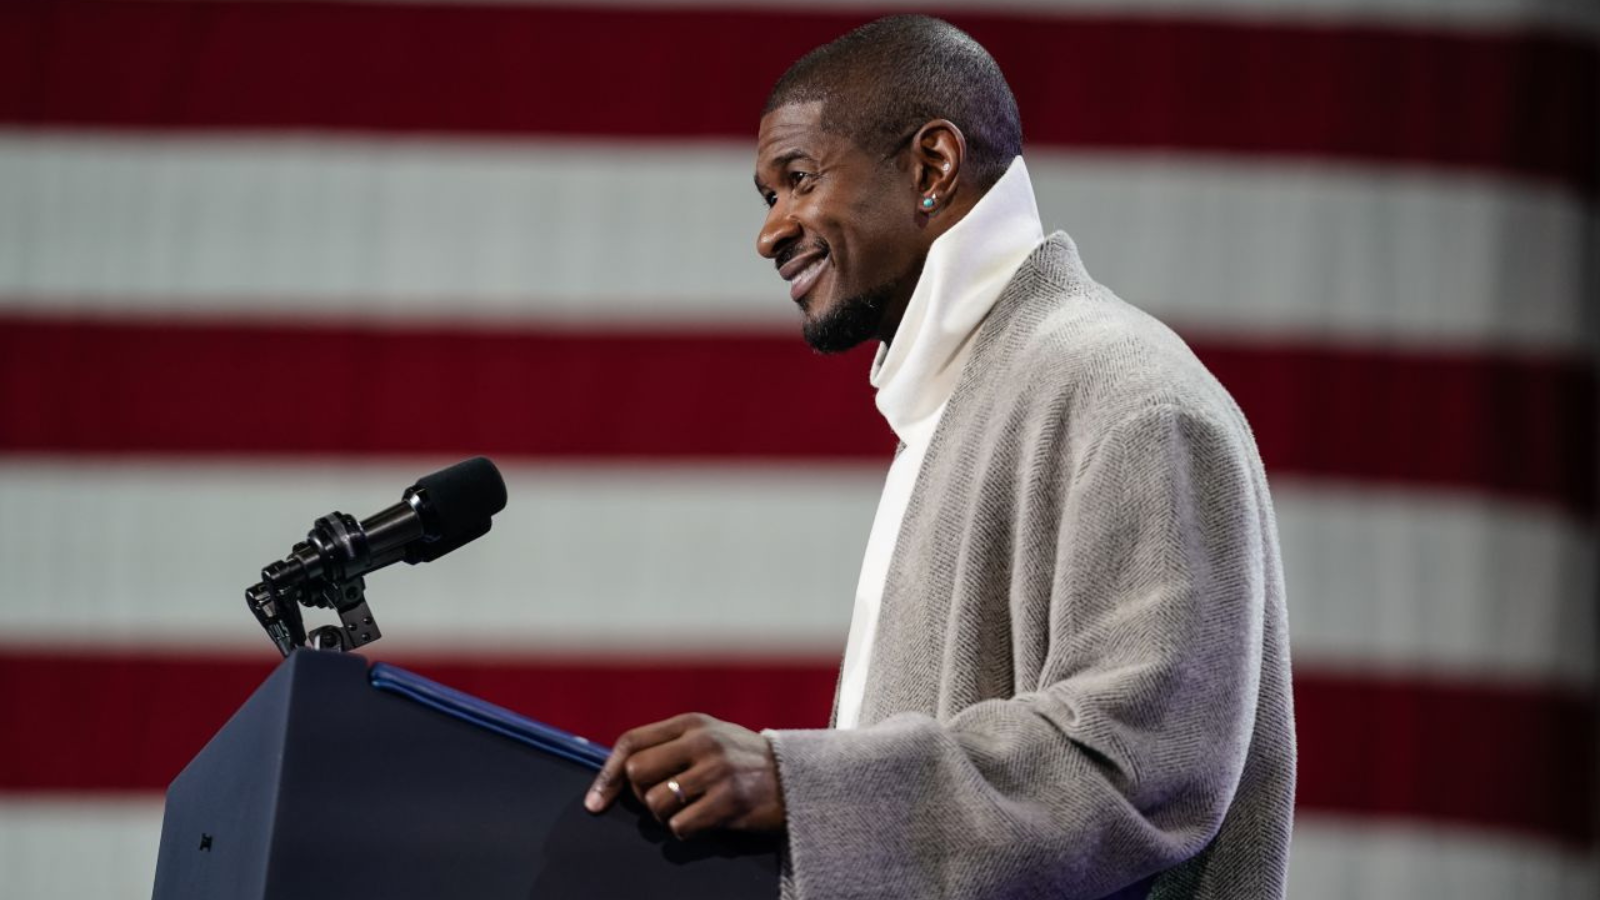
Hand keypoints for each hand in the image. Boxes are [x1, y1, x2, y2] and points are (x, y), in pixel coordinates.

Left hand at [584, 713, 785, 838]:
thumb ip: (670, 745)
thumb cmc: (743, 760)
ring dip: (665, 816)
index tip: (596, 801)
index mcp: (692, 723)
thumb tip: (619, 772)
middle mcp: (702, 742)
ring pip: (655, 804)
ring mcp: (716, 771)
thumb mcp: (710, 736)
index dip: (607, 774)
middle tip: (661, 800)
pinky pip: (680, 827)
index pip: (631, 742)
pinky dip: (685, 831)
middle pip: (636, 774)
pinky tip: (703, 822)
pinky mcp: (729, 802)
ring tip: (690, 809)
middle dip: (640, 795)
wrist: (795, 779)